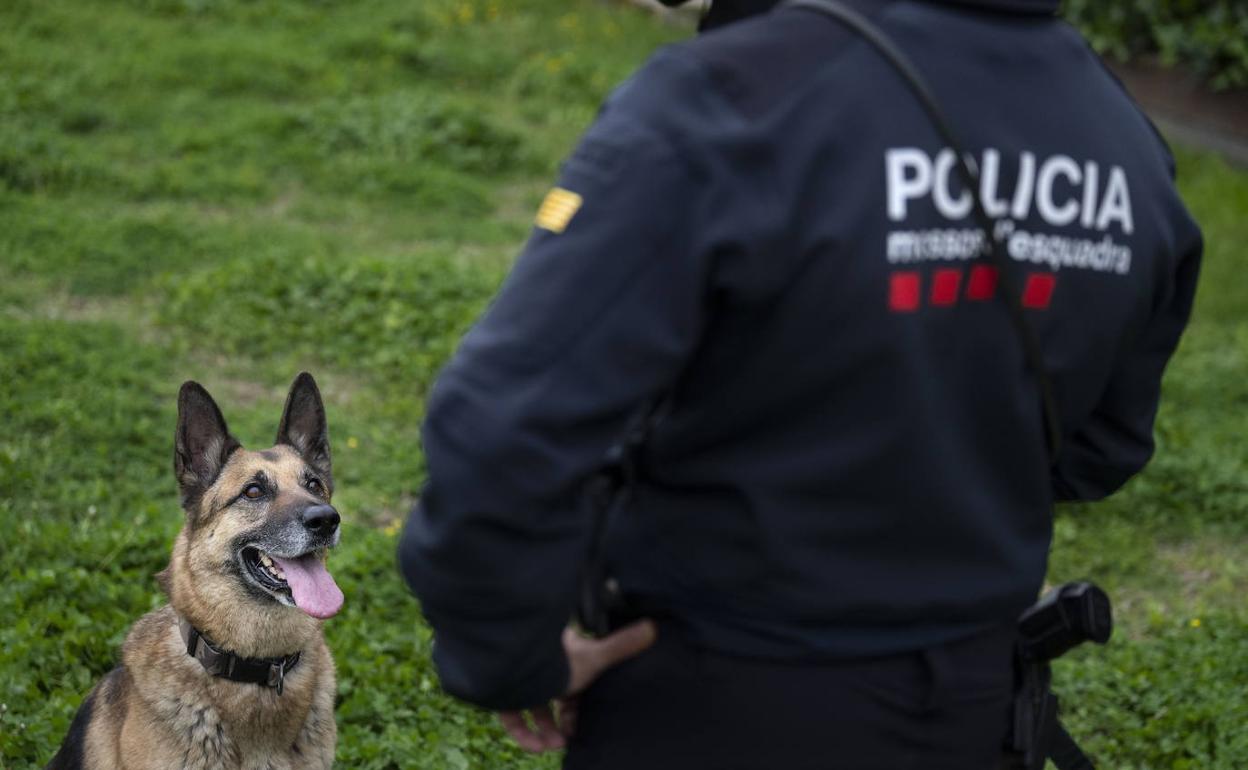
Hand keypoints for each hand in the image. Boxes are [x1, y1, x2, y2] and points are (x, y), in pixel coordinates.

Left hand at [498, 619, 656, 751]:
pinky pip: (512, 717)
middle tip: (569, 737)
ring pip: (535, 707)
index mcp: (564, 655)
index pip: (576, 679)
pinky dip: (523, 734)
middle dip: (564, 720)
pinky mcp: (504, 694)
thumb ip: (621, 646)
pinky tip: (535, 746)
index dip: (580, 701)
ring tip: (553, 744)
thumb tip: (652, 627)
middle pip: (556, 695)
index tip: (585, 720)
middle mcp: (543, 667)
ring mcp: (522, 681)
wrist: (512, 664)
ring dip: (546, 730)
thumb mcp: (595, 656)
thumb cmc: (557, 658)